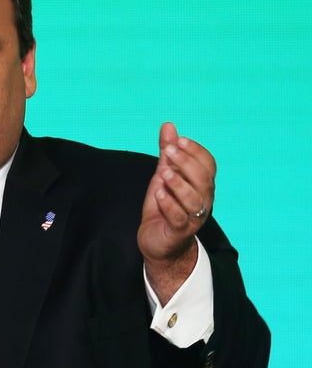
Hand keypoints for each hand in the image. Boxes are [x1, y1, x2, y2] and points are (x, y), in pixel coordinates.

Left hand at [137, 122, 215, 303]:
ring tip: (163, 172)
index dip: (196, 151)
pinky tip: (159, 193)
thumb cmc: (165, 206)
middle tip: (169, 151)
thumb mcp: (164, 176)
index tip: (178, 141)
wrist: (158, 242)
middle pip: (204, 180)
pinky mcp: (179, 232)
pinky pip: (179, 218)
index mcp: (202, 185)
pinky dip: (169, 204)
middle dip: (187, 163)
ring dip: (179, 183)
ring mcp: (193, 218)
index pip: (209, 165)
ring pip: (194, 200)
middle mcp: (203, 201)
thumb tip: (168, 125)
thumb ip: (167, 153)